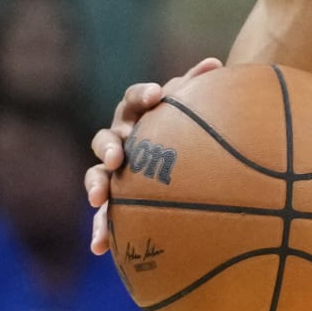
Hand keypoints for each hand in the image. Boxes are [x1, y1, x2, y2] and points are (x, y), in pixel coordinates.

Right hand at [85, 57, 222, 254]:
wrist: (180, 151)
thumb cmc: (187, 127)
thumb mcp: (193, 108)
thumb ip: (199, 86)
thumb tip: (216, 62)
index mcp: (137, 113)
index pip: (135, 99)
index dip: (142, 95)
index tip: (156, 96)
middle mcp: (120, 139)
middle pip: (105, 138)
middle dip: (110, 146)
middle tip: (119, 157)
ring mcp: (112, 170)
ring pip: (96, 175)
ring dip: (95, 185)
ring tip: (98, 199)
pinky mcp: (113, 199)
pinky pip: (104, 215)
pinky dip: (101, 229)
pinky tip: (100, 248)